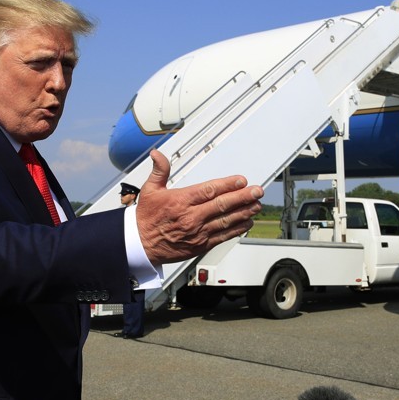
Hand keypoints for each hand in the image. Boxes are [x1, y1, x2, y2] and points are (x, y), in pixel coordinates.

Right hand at [135, 150, 263, 263]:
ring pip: (226, 221)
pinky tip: (247, 223)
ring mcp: (198, 232)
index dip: (228, 185)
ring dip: (244, 213)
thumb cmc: (147, 218)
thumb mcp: (149, 190)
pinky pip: (222, 236)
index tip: (241, 180)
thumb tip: (157, 154)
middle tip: (257, 191)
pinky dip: (236, 230)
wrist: (141, 245)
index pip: (209, 190)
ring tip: (257, 206)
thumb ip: (159, 171)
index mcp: (181, 201)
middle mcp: (191, 217)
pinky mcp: (201, 245)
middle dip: (243, 197)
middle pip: (222, 205)